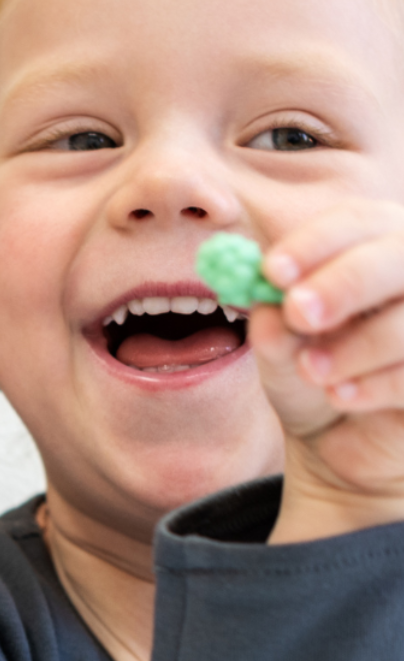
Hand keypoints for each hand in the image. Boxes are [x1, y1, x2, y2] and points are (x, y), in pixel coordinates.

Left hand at [250, 201, 403, 540]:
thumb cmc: (312, 372)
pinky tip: (342, 397)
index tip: (272, 271)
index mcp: (370, 247)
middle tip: (299, 313)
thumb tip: (270, 307)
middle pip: (394, 255)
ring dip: (353, 348)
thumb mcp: (281, 350)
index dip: (314, 243)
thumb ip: (276, 326)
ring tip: (310, 371)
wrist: (339, 438)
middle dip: (344, 282)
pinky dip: (374, 386)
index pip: (354, 222)